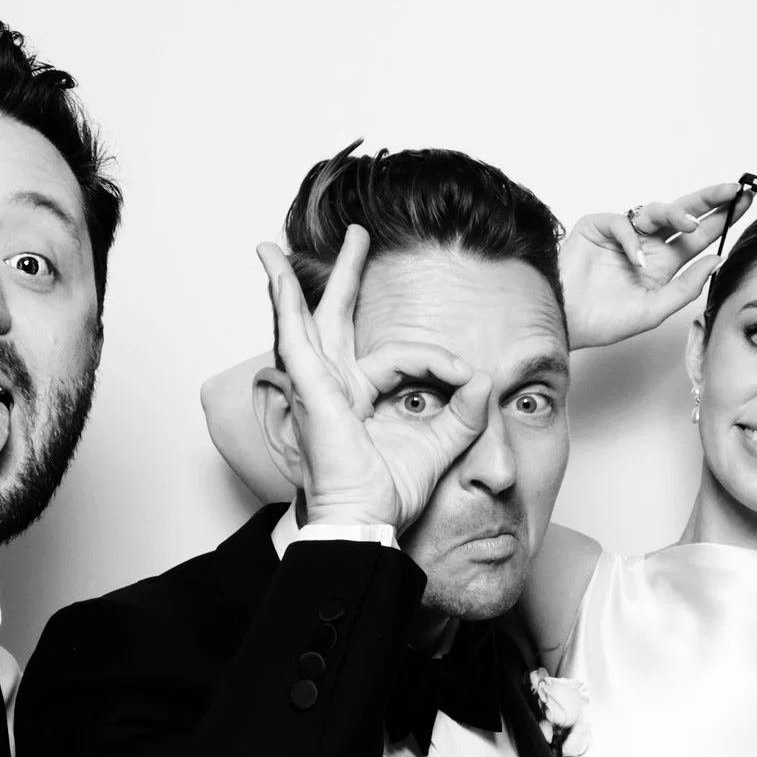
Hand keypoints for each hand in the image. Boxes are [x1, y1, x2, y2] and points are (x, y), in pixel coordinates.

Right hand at [258, 227, 492, 528]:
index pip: (399, 355)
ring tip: (274, 248)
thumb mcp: (440, 446)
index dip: (437, 359)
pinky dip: (286, 303)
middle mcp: (333, 387)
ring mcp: (316, 386)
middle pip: (335, 318)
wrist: (366, 521)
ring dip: (290, 280)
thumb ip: (463, 414)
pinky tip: (274, 274)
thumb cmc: (390, 495)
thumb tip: (482, 380)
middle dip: (345, 274)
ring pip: (305, 320)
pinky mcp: (310, 388)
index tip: (465, 376)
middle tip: (355, 235)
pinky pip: (297, 336)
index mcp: (358, 399)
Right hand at [559, 181, 747, 349]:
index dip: (721, 219)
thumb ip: (685, 287)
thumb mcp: (654, 310)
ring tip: (692, 226)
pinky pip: (622, 223)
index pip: (699, 236)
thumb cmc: (605, 322)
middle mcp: (648, 245)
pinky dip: (631, 239)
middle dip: (710, 200)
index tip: (745, 203)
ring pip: (657, 211)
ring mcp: (624, 234)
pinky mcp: (598, 227)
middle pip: (684, 214)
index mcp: (664, 264)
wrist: (566, 323)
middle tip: (734, 190)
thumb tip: (717, 260)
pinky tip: (635, 260)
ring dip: (678, 214)